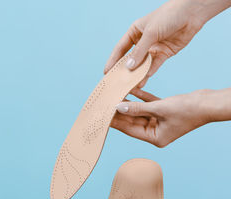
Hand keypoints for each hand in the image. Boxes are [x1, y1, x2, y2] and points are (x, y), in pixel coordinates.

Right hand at [104, 0, 230, 87]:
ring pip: (142, 64)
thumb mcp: (151, 33)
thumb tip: (128, 67)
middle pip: (130, 59)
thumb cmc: (169, 15)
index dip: (113, 61)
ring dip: (137, 75)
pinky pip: (154, 66)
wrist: (192, 12)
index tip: (107, 73)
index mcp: (135, 32)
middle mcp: (142, 41)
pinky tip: (143, 82)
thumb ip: (139, 52)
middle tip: (116, 83)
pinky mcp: (164, 53)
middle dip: (124, 71)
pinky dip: (149, 73)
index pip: (120, 49)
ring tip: (130, 86)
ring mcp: (153, 48)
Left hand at [111, 88, 216, 147]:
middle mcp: (156, 132)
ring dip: (129, 103)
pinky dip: (141, 97)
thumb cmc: (189, 110)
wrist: (210, 102)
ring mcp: (160, 122)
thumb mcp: (159, 109)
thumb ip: (138, 108)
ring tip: (114, 96)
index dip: (116, 121)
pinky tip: (131, 90)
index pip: (130, 129)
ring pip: (140, 111)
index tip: (103, 116)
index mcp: (156, 138)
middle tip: (105, 104)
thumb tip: (118, 108)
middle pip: (133, 121)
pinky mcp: (164, 111)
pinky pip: (148, 104)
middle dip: (120, 112)